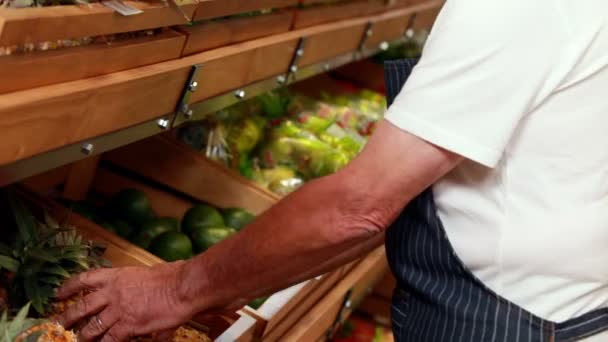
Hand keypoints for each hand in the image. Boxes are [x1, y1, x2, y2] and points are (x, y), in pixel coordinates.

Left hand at [56, 262, 194, 341]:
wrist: (182, 287)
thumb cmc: (172, 277)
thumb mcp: (149, 273)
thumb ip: (137, 285)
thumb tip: (140, 295)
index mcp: (117, 276)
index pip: (85, 279)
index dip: (69, 287)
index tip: (59, 294)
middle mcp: (112, 292)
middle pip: (82, 306)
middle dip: (67, 317)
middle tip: (58, 324)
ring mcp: (119, 310)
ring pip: (91, 327)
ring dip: (82, 336)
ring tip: (77, 340)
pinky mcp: (128, 326)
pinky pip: (109, 339)